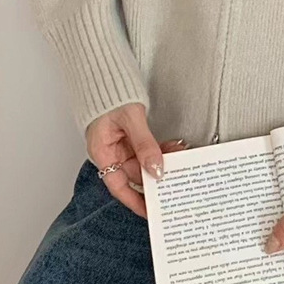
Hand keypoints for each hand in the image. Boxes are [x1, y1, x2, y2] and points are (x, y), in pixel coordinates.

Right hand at [85, 102, 188, 218]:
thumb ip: (144, 144)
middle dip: (157, 177)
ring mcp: (120, 144)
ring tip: (181, 158)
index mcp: (102, 152)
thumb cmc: (109, 92)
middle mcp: (110, 151)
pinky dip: (160, 149)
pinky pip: (147, 149)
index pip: (119, 186)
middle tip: (177, 182)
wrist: (105, 72)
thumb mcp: (130, 119)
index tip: (151, 211)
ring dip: (162, 161)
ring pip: (145, 161)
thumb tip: (156, 168)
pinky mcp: (130, 136)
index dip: (135, 201)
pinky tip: (175, 147)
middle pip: (136, 174)